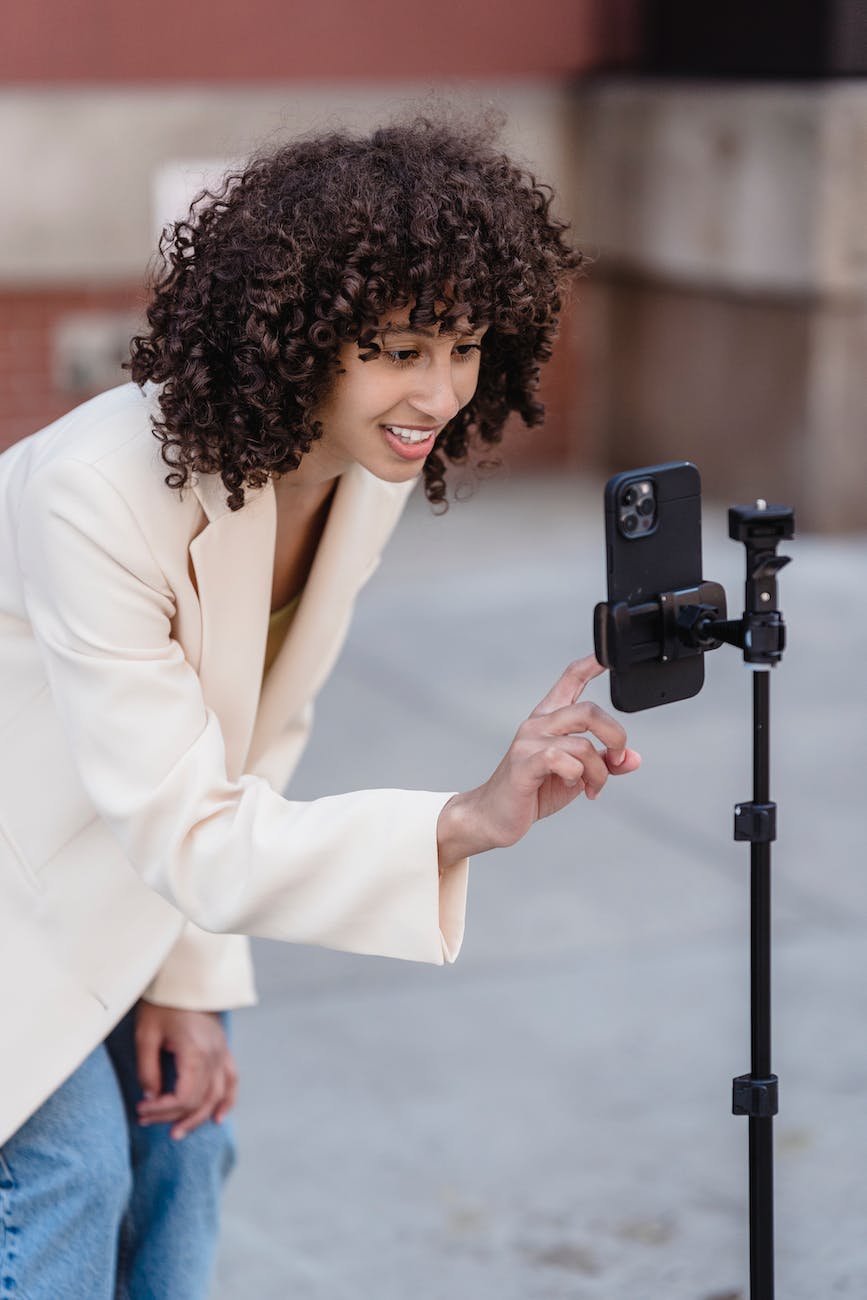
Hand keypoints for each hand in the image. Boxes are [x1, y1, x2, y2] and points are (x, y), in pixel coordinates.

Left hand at [134, 1002, 237, 1139]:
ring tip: (176, 1132)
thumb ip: (147, 1069)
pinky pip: (231, 1080)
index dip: (162, 1109)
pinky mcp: (223, 1049)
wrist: (185, 977)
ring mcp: (222, 1052)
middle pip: (198, 1100)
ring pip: (216, 1096)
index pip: (183, 1096)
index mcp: (195, 1051)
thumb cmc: (162, 1003)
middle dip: (171, 1115)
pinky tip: (218, 1118)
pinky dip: (227, 1101)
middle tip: (145, 1120)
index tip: (141, 1109)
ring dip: (197, 1117)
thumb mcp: (146, 1035)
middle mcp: (214, 1055)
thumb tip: (150, 1097)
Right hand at [437, 655, 640, 864]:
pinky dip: (577, 776)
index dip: (590, 664)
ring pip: (582, 744)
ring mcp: (529, 743)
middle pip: (588, 711)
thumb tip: (634, 759)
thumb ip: (603, 763)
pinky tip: (572, 786)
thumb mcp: (576, 775)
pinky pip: (562, 760)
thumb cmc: (532, 791)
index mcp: (549, 719)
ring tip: (591, 788)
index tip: (607, 655)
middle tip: (618, 760)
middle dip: (615, 736)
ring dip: (598, 772)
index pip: (570, 680)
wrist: (494, 816)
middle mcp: (538, 724)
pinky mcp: (524, 764)